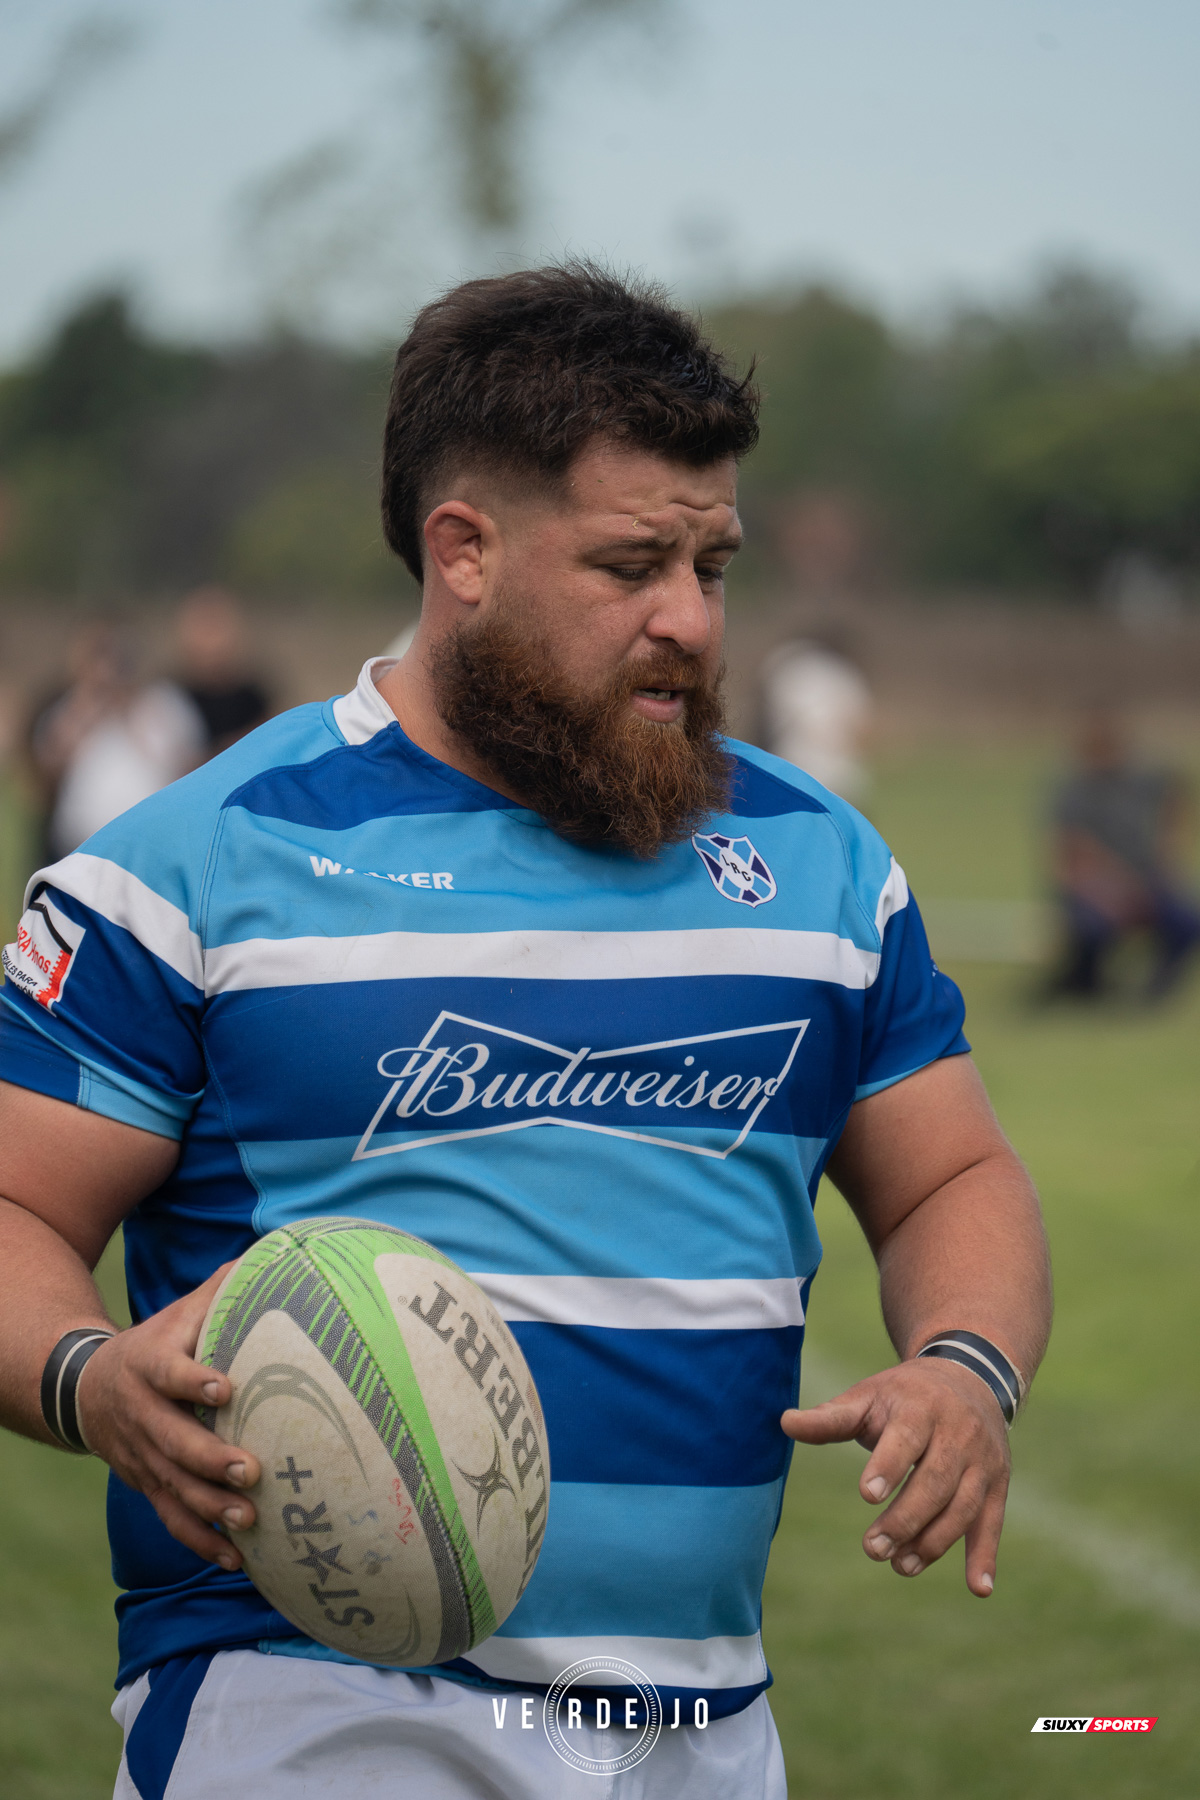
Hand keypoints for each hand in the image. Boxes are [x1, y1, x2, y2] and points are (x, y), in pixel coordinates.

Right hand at [75, 1265, 260, 1570]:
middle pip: (173, 1440)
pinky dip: (201, 1542)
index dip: (193, 1380)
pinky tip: (236, 1560)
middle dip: (210, 1458)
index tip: (224, 1387)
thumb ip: (221, 1290)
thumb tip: (275, 1254)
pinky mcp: (149, 1485)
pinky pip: (172, 1519)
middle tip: (251, 1470)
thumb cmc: (158, 1342)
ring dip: (210, 1508)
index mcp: (150, 1366)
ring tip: (249, 1519)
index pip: (169, 1373)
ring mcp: (143, 1456)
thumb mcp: (179, 1312)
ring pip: (173, 1487)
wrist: (89, 1389)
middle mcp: (143, 1415)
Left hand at [781, 1357, 1009, 1595]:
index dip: (888, 1466)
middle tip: (871, 1549)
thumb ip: (830, 1417)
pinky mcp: (997, 1483)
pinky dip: (986, 1556)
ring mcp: (983, 1461)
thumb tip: (784, 1423)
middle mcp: (958, 1433)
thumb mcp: (868, 1396)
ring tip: (900, 1566)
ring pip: (963, 1507)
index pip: (907, 1439)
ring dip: (933, 1542)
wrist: (969, 1376)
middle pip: (935, 1482)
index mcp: (921, 1407)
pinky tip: (978, 1588)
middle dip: (905, 1518)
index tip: (866, 1495)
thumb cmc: (903, 1394)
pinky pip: (992, 1522)